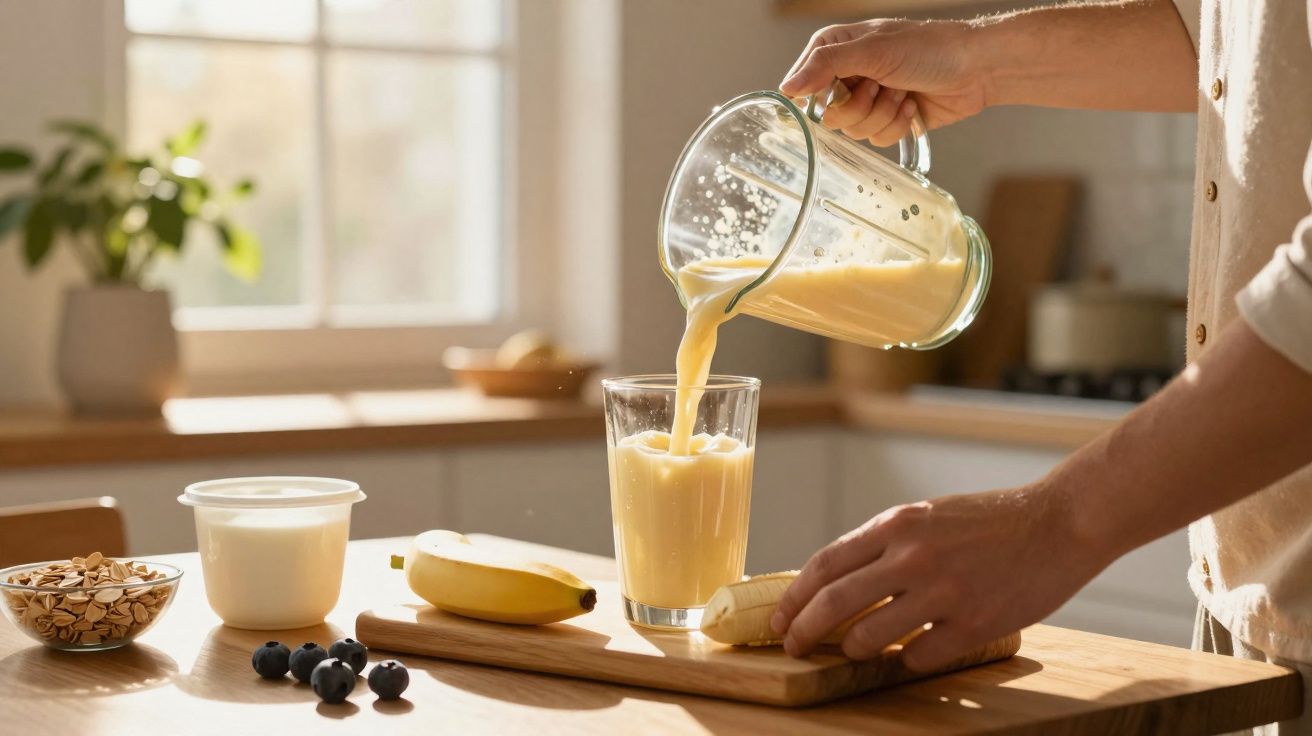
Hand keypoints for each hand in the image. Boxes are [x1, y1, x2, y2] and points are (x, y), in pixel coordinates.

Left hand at [770, 485, 1110, 670]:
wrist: (1059, 522)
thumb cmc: (989, 521)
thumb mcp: (927, 517)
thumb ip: (884, 545)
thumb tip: (835, 582)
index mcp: (897, 525)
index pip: (824, 565)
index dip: (794, 597)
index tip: (780, 619)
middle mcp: (913, 557)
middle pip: (833, 603)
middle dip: (804, 631)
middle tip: (792, 647)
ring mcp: (943, 592)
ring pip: (869, 636)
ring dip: (854, 649)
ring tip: (855, 650)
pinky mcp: (974, 625)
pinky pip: (919, 658)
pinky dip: (907, 661)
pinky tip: (911, 655)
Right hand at [780, 20, 990, 145]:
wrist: (975, 68)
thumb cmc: (929, 48)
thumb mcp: (873, 50)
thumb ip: (826, 66)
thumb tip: (787, 88)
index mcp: (835, 49)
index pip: (803, 82)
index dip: (822, 93)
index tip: (846, 86)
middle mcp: (847, 74)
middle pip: (829, 115)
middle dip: (861, 105)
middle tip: (881, 85)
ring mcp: (866, 99)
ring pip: (853, 130)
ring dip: (883, 114)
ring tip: (902, 92)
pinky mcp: (886, 120)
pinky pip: (875, 140)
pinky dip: (896, 125)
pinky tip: (911, 106)